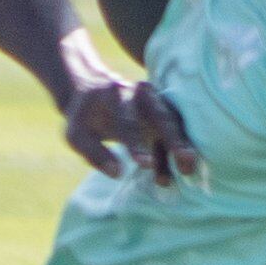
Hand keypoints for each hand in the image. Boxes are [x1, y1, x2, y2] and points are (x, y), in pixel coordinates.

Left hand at [64, 74, 197, 184]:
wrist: (93, 91)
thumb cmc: (84, 119)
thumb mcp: (76, 135)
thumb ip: (94, 154)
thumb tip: (117, 173)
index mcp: (113, 96)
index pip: (127, 121)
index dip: (137, 144)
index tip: (146, 165)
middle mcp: (138, 94)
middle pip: (160, 116)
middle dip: (174, 139)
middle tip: (186, 161)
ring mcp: (155, 100)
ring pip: (173, 122)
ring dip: (182, 145)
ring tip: (188, 170)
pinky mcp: (163, 109)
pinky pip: (175, 128)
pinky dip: (178, 147)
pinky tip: (181, 170)